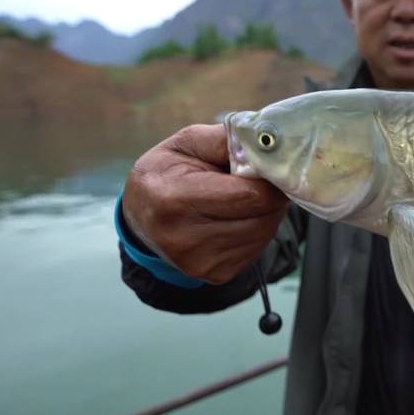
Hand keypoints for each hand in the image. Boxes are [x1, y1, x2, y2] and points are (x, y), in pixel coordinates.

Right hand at [121, 124, 288, 283]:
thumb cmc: (167, 172)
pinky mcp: (214, 274)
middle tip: (262, 179)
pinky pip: (257, 248)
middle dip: (271, 195)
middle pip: (262, 216)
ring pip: (265, 233)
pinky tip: (239, 217)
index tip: (271, 165)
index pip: (248, 194)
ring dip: (267, 212)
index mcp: (172, 199)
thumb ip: (225, 140)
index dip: (268, 177)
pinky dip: (258, 230)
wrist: (142, 216)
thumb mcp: (186, 143)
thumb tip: (266, 145)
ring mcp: (199, 262)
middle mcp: (183, 238)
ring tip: (247, 196)